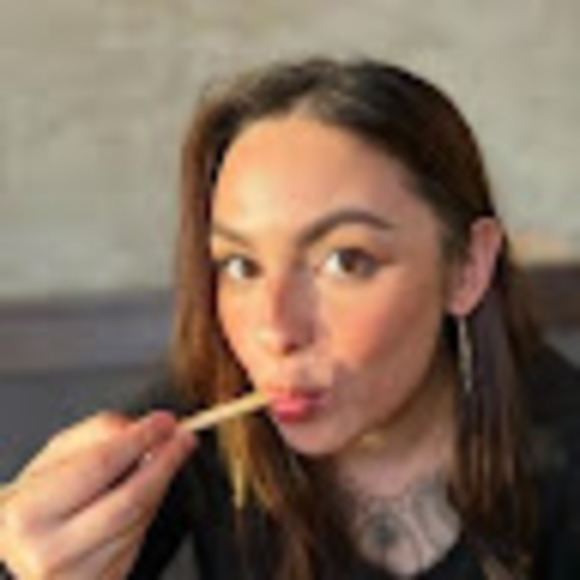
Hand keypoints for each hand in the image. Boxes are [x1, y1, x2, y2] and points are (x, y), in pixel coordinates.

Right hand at [0, 411, 194, 578]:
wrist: (24, 550)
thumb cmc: (40, 499)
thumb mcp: (56, 456)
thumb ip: (100, 432)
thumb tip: (145, 427)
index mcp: (30, 512)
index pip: (100, 466)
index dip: (140, 439)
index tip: (166, 421)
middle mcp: (52, 551)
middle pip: (131, 499)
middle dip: (166, 462)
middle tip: (186, 437)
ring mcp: (79, 577)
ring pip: (142, 518)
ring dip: (159, 484)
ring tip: (163, 460)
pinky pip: (141, 537)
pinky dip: (149, 509)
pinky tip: (146, 493)